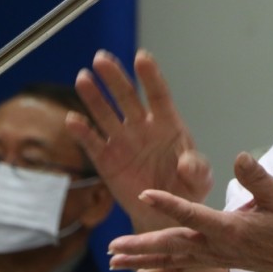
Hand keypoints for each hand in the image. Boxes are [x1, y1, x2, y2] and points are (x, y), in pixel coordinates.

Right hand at [68, 49, 212, 232]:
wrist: (164, 214)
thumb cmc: (187, 190)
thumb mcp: (199, 180)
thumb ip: (197, 169)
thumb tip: (187, 164)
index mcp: (168, 125)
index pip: (158, 95)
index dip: (150, 76)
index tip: (141, 57)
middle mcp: (143, 128)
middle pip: (127, 98)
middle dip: (115, 78)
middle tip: (101, 58)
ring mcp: (123, 142)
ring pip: (106, 114)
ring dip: (94, 97)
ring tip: (83, 78)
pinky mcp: (107, 160)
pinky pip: (93, 143)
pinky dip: (82, 132)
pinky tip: (72, 119)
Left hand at [107, 152, 272, 271]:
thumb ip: (257, 177)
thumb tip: (239, 157)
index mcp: (229, 228)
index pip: (192, 214)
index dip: (168, 203)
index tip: (145, 194)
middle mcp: (216, 246)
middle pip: (171, 245)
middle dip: (140, 245)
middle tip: (111, 246)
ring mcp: (213, 257)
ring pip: (171, 259)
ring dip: (141, 260)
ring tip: (112, 261)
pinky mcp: (215, 262)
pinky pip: (182, 271)